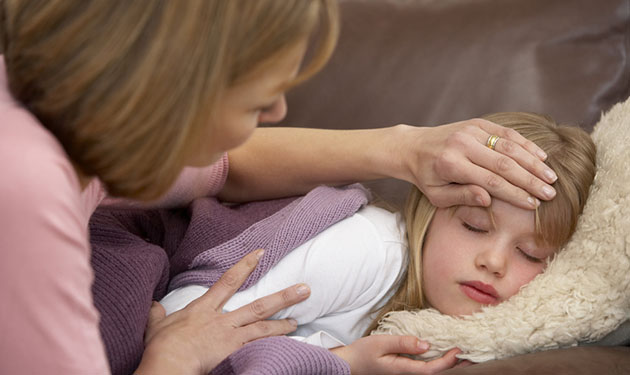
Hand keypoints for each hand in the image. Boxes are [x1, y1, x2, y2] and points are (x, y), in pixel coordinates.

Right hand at [135, 249, 309, 374]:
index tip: (261, 253)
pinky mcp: (234, 354)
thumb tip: (153, 305)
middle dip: (283, 297)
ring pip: (264, 328)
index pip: (228, 282)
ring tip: (297, 321)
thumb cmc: (161, 346)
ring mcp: (231, 338)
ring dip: (283, 324)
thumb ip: (157, 314)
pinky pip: (259, 349)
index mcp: (204, 309)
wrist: (168, 363)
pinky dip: (273, 347)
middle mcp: (223, 321)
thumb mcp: (155, 326)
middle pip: (259, 306)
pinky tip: (286, 346)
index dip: (245, 266)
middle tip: (305, 289)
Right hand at [331, 335, 460, 373]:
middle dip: (453, 364)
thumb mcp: (381, 343)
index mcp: (402, 370)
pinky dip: (435, 361)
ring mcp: (404, 374)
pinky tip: (441, 354)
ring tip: (461, 354)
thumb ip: (403, 343)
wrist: (348, 364)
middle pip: (435, 373)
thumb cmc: (362, 353)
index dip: (448, 361)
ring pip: (430, 371)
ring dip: (446, 363)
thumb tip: (426, 344)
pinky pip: (423, 367)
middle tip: (471, 354)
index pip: (432, 369)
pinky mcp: (402, 370)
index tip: (459, 349)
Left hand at [391, 119, 557, 208]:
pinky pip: (506, 133)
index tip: (534, 205)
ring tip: (551, 178)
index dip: (514, 194)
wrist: (413, 146)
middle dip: (530, 180)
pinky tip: (541, 157)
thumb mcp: (437, 195)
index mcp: (450, 165)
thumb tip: (488, 199)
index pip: (490, 182)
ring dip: (533, 162)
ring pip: (509, 146)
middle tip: (550, 194)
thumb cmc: (427, 177)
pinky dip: (525, 144)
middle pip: (503, 164)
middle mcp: (462, 145)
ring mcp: (470, 131)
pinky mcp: (477, 123)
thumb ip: (462, 197)